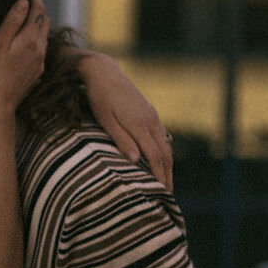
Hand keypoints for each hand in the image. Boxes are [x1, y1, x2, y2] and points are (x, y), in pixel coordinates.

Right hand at [0, 0, 47, 115]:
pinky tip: (22, 42)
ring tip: (24, 18)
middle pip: (44, 22)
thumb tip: (24, 2)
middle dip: (37, 8)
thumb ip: (11, 22)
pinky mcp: (36, 72)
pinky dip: (34, 39)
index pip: (38, 11)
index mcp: (30, 40)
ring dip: (36, 24)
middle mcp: (40, 50)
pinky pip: (39, 50)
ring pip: (43, 36)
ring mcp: (40, 62)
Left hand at [77, 53, 172, 190]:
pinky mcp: (149, 112)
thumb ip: (120, 139)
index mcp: (139, 125)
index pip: (154, 157)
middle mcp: (150, 121)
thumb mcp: (105, 120)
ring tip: (167, 182)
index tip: (161, 193)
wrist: (104, 71)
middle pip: (164, 154)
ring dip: (168, 165)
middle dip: (167, 175)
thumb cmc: (99, 97)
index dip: (158, 176)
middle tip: (168, 195)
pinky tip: (163, 160)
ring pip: (165, 145)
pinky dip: (164, 152)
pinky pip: (162, 136)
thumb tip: (134, 160)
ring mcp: (152, 116)